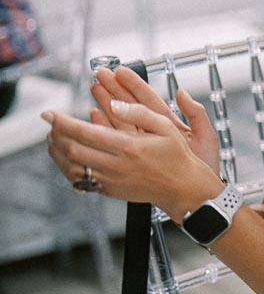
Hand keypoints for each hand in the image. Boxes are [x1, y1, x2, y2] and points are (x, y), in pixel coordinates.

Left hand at [44, 84, 221, 218]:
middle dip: (55, 135)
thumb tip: (114, 103)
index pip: (84, 133)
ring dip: (57, 152)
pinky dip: (67, 167)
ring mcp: (111, 180)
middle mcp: (116, 165)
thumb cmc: (177, 157)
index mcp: (128, 146)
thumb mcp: (166, 127)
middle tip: (51, 124)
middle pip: (71, 150)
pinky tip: (68, 156)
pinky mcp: (109, 190)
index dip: (62, 122)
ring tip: (55, 138)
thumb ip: (139, 112)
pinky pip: (80, 180)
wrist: (183, 189)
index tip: (50, 113)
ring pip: (71, 167)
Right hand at [90, 66, 220, 175]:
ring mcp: (142, 143)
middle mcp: (153, 131)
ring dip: (106, 104)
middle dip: (114, 89)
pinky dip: (104, 128)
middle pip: (130, 106)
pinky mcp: (135, 156)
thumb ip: (195, 113)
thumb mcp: (206, 137)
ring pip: (120, 120)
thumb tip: (181, 92)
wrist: (197, 193)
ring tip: (94, 90)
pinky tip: (94, 117)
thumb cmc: (204, 165)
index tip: (120, 70)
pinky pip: (116, 140)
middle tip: (99, 76)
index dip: (134, 84)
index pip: (148, 98)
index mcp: (169, 124)